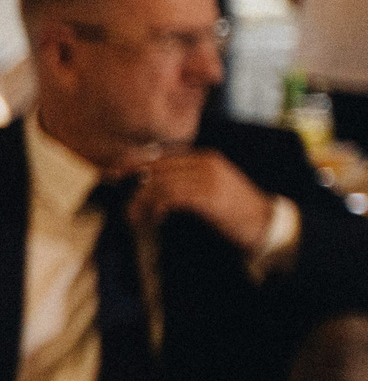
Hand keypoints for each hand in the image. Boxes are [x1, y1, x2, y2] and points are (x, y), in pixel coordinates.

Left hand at [128, 149, 275, 252]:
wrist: (267, 225)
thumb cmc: (235, 212)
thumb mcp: (210, 190)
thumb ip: (185, 183)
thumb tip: (150, 188)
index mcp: (205, 157)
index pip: (161, 155)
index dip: (134, 164)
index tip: (114, 175)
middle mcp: (205, 162)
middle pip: (156, 167)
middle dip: (133, 185)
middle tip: (124, 206)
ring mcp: (207, 176)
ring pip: (159, 182)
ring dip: (141, 203)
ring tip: (135, 219)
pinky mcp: (208, 195)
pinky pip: (170, 196)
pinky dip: (156, 208)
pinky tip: (154, 220)